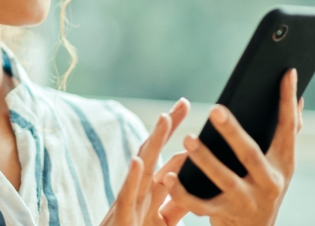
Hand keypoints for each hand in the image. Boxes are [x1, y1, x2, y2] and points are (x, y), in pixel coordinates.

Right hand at [99, 98, 189, 225]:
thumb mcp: (161, 223)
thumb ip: (175, 206)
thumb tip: (192, 187)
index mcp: (149, 194)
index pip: (165, 159)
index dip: (176, 137)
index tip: (187, 110)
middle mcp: (138, 193)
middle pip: (154, 154)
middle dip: (167, 128)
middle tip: (182, 102)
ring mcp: (129, 204)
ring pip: (142, 169)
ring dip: (152, 143)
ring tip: (164, 119)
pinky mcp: (122, 218)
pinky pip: (127, 196)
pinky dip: (132, 178)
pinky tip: (139, 161)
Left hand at [160, 69, 304, 225]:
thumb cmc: (265, 187)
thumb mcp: (281, 164)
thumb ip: (288, 132)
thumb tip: (299, 96)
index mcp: (283, 164)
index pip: (287, 128)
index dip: (286, 101)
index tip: (285, 72)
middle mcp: (269, 183)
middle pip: (250, 155)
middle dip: (233, 132)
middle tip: (215, 108)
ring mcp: (246, 201)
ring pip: (223, 179)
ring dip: (204, 158)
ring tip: (188, 138)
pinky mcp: (223, 216)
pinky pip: (199, 204)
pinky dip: (181, 192)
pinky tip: (167, 176)